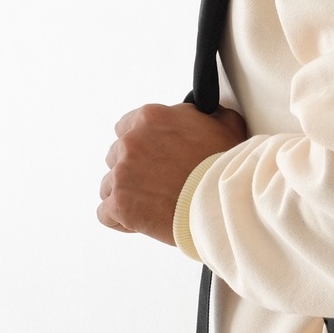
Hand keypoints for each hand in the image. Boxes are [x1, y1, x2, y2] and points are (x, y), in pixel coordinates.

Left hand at [98, 103, 246, 245]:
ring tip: (155, 204)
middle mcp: (131, 142)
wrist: (224, 201)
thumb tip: (209, 113)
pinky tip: (144, 219)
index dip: (143, 145)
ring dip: (128, 194)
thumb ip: (208, 115)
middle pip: (116, 157)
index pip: (126, 127)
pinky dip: (122, 219)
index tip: (156, 156)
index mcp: (150, 118)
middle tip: (160, 182)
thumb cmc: (226, 167)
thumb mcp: (227, 124)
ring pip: (110, 185)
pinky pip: (106, 213)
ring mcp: (122, 174)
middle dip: (135, 170)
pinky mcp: (119, 204)